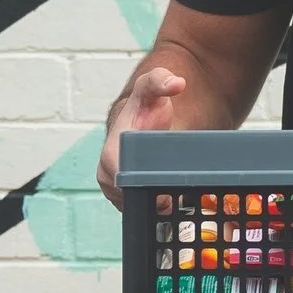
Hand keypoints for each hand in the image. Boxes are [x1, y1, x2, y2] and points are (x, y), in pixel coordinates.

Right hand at [97, 67, 185, 209]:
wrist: (142, 120)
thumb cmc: (145, 106)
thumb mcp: (152, 89)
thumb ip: (160, 80)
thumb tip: (177, 83)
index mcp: (110, 158)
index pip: (132, 186)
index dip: (154, 187)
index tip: (174, 184)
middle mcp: (108, 179)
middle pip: (139, 202)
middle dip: (161, 198)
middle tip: (185, 191)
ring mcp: (116, 193)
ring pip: (143, 209)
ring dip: (162, 206)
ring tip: (183, 195)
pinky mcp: (127, 202)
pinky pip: (144, 211)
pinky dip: (159, 209)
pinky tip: (178, 201)